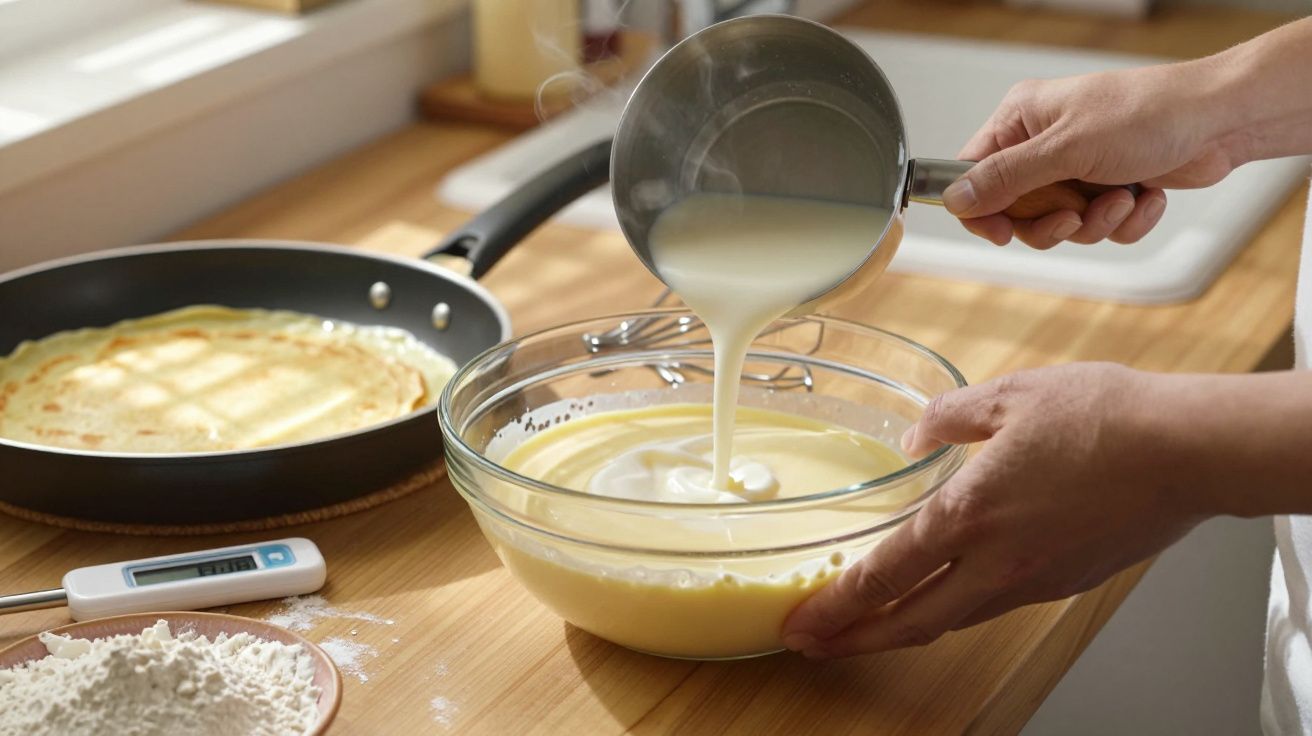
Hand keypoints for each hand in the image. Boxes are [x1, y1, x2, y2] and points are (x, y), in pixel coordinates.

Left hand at [782, 363, 1206, 658]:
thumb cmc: (1105, 418)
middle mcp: (996, 561)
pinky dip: (954, 611)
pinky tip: (945, 597)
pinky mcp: (1063, 582)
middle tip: (813, 646)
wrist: (1188, 452)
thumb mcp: (1010, 395)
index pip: (884, 575)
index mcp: (970, 514)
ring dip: (902, 630)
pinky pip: (993, 606)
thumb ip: (949, 417)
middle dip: (854, 640)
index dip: (836, 605)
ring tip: (867, 630)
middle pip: (910, 622)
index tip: (801, 621)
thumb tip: (915, 436)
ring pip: (952, 621)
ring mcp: (1033, 580)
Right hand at [947, 59, 1249, 248]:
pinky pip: (1097, 228)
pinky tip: (1144, 197)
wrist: (1222, 121)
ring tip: (1122, 196)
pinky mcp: (1108, 188)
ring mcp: (1077, 168)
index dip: (981, 209)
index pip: (972, 173)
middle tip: (1075, 215)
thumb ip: (1007, 176)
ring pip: (1058, 225)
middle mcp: (1044, 144)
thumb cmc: (1151, 113)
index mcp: (1022, 119)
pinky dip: (1123, 221)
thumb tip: (956, 198)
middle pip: (1015, 210)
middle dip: (1053, 221)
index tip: (1001, 233)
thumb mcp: (1067, 147)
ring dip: (1095, 222)